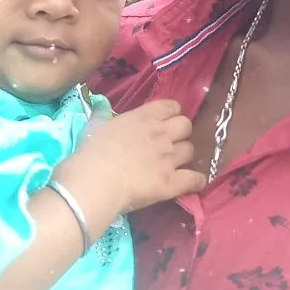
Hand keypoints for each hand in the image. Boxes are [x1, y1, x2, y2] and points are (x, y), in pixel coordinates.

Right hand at [63, 99, 205, 216]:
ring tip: (177, 163)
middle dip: (181, 132)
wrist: (97, 179)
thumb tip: (101, 110)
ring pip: (190, 150)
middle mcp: (161, 134)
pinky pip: (194, 179)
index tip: (166, 121)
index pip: (171, 106)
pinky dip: (196, 181)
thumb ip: (103, 115)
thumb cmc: (92, 151)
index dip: (172, 113)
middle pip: (186, 125)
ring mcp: (169, 158)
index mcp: (144, 117)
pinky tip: (194, 182)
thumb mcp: (96, 125)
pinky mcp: (172, 183)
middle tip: (171, 142)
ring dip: (185, 155)